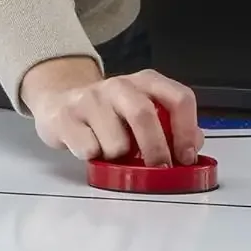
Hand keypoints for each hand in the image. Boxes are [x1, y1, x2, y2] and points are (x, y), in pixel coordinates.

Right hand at [20, 57, 202, 163]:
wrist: (58, 101)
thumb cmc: (109, 113)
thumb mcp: (144, 111)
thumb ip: (171, 126)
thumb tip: (192, 146)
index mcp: (146, 81)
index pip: (179, 98)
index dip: (187, 131)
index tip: (185, 156)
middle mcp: (119, 85)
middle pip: (144, 116)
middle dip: (155, 150)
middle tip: (158, 169)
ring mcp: (90, 98)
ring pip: (115, 143)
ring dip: (118, 157)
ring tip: (111, 150)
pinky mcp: (65, 117)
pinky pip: (88, 150)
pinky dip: (93, 157)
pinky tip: (89, 147)